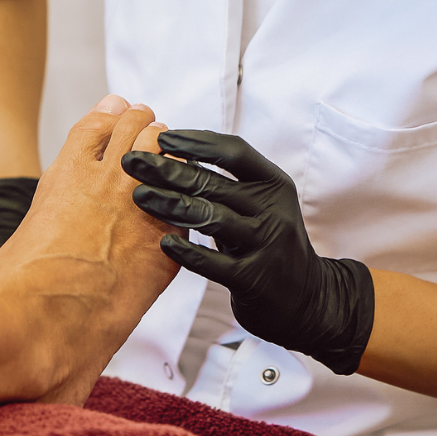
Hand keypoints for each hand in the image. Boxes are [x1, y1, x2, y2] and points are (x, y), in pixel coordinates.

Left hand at [121, 130, 374, 375]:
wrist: (305, 298)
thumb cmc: (268, 242)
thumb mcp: (261, 205)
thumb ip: (229, 182)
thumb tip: (179, 151)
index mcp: (274, 184)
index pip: (235, 151)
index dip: (197, 142)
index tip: (163, 137)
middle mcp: (272, 210)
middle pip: (214, 182)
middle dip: (168, 169)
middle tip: (131, 162)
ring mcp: (265, 244)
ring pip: (211, 216)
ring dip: (170, 204)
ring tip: (139, 196)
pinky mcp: (253, 278)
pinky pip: (213, 262)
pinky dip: (187, 251)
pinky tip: (164, 242)